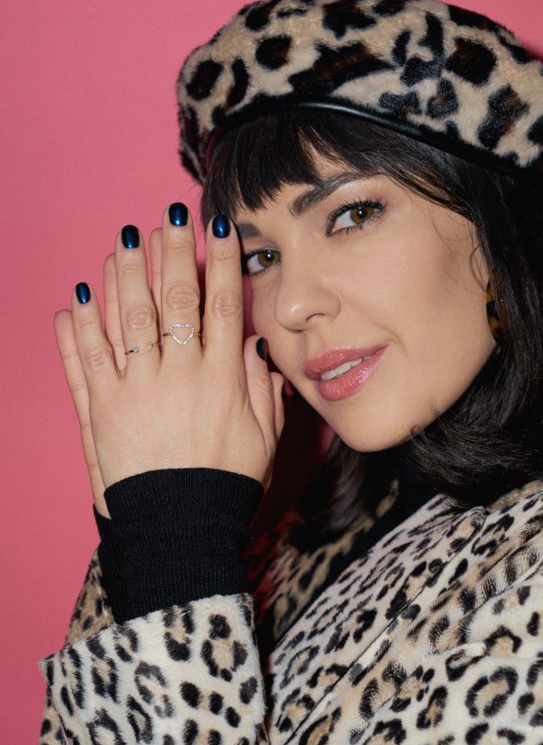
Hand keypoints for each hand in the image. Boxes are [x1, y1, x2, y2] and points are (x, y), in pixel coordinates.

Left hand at [54, 205, 284, 517]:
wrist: (179, 529)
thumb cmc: (225, 485)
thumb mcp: (262, 439)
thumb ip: (261, 390)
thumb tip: (254, 347)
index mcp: (220, 380)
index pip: (221, 307)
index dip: (220, 263)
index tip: (217, 227)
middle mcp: (178, 376)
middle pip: (175, 301)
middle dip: (172, 252)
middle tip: (167, 215)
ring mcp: (136, 390)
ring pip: (128, 321)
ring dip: (124, 276)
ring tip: (121, 240)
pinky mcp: (102, 410)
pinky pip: (86, 361)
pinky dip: (78, 329)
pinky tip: (76, 298)